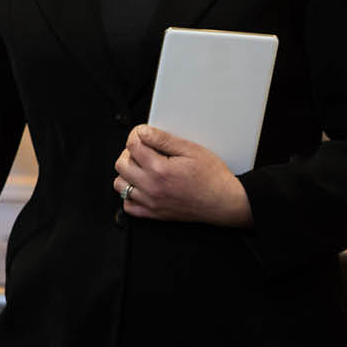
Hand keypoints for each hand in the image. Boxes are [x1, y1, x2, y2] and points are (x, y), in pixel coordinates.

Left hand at [114, 124, 252, 226]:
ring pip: (120, 185)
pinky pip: (129, 205)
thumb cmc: (213, 178)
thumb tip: (143, 132)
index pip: (132, 145)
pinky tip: (142, 186)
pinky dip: (130, 195)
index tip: (143, 134)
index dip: (136, 135)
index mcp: (160, 169)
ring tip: (142, 167)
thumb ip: (164, 139)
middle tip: (144, 150)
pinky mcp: (155, 214)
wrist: (226, 202)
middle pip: (121, 164)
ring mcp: (151, 202)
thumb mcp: (191, 150)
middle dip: (129, 153)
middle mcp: (152, 187)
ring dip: (127, 173)